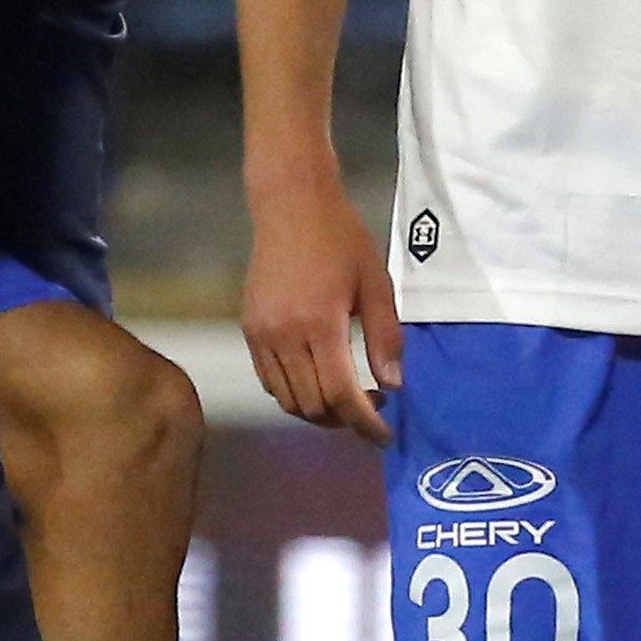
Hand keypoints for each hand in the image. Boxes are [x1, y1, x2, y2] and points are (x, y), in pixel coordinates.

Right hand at [240, 176, 401, 443]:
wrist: (290, 205)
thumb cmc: (341, 240)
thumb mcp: (377, 285)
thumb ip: (385, 338)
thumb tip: (391, 385)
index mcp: (319, 324)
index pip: (340, 395)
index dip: (365, 423)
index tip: (385, 435)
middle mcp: (283, 335)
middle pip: (311, 405)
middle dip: (344, 419)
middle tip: (372, 406)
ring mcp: (260, 333)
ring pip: (286, 399)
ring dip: (317, 410)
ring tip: (345, 397)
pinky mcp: (248, 327)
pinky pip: (267, 379)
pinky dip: (292, 392)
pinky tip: (315, 377)